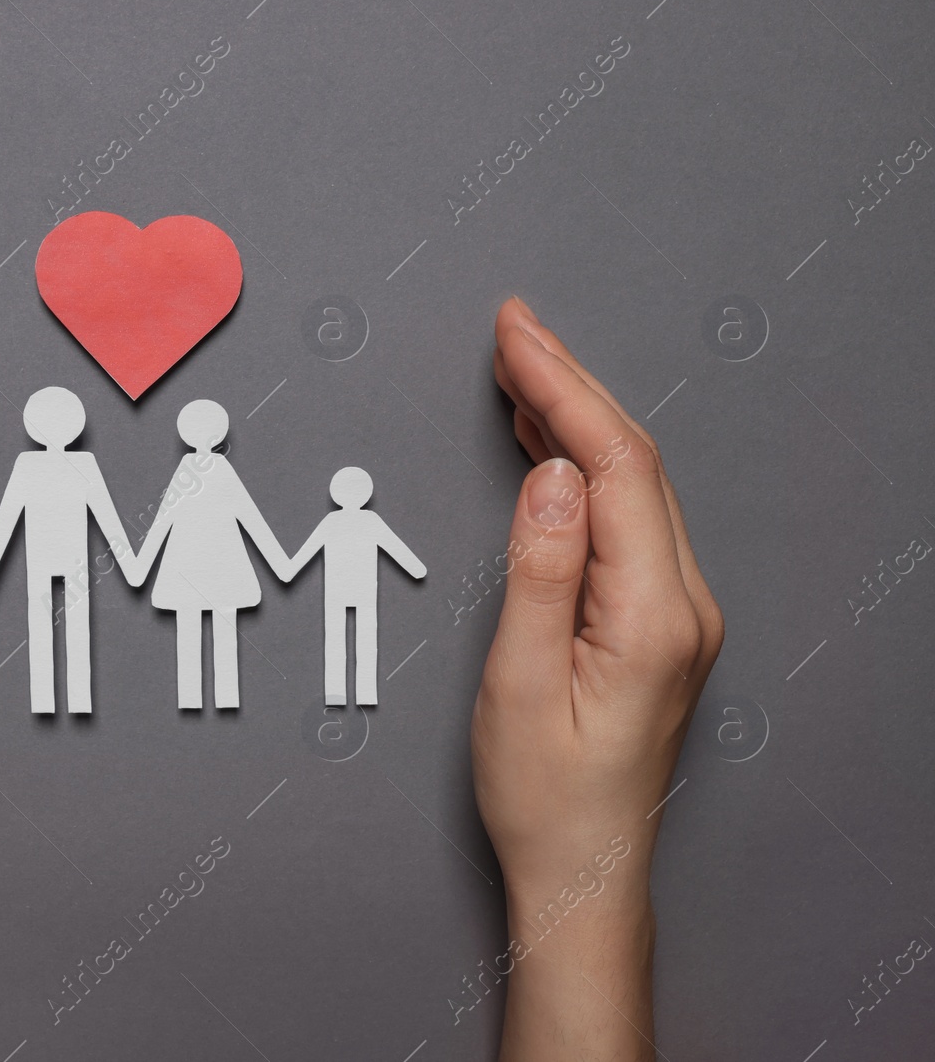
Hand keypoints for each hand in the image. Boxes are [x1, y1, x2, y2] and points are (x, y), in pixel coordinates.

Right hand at [474, 298, 721, 1059]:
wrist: (583, 868)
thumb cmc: (544, 796)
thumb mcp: (516, 686)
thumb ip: (540, 572)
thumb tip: (553, 474)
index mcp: (653, 616)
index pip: (614, 468)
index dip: (562, 390)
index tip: (514, 337)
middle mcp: (684, 605)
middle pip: (633, 462)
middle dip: (570, 384)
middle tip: (512, 327)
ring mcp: (679, 613)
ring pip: (634, 484)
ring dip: (577, 419)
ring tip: (520, 369)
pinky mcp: (660, 623)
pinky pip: (628, 518)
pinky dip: (586, 467)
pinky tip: (550, 447)